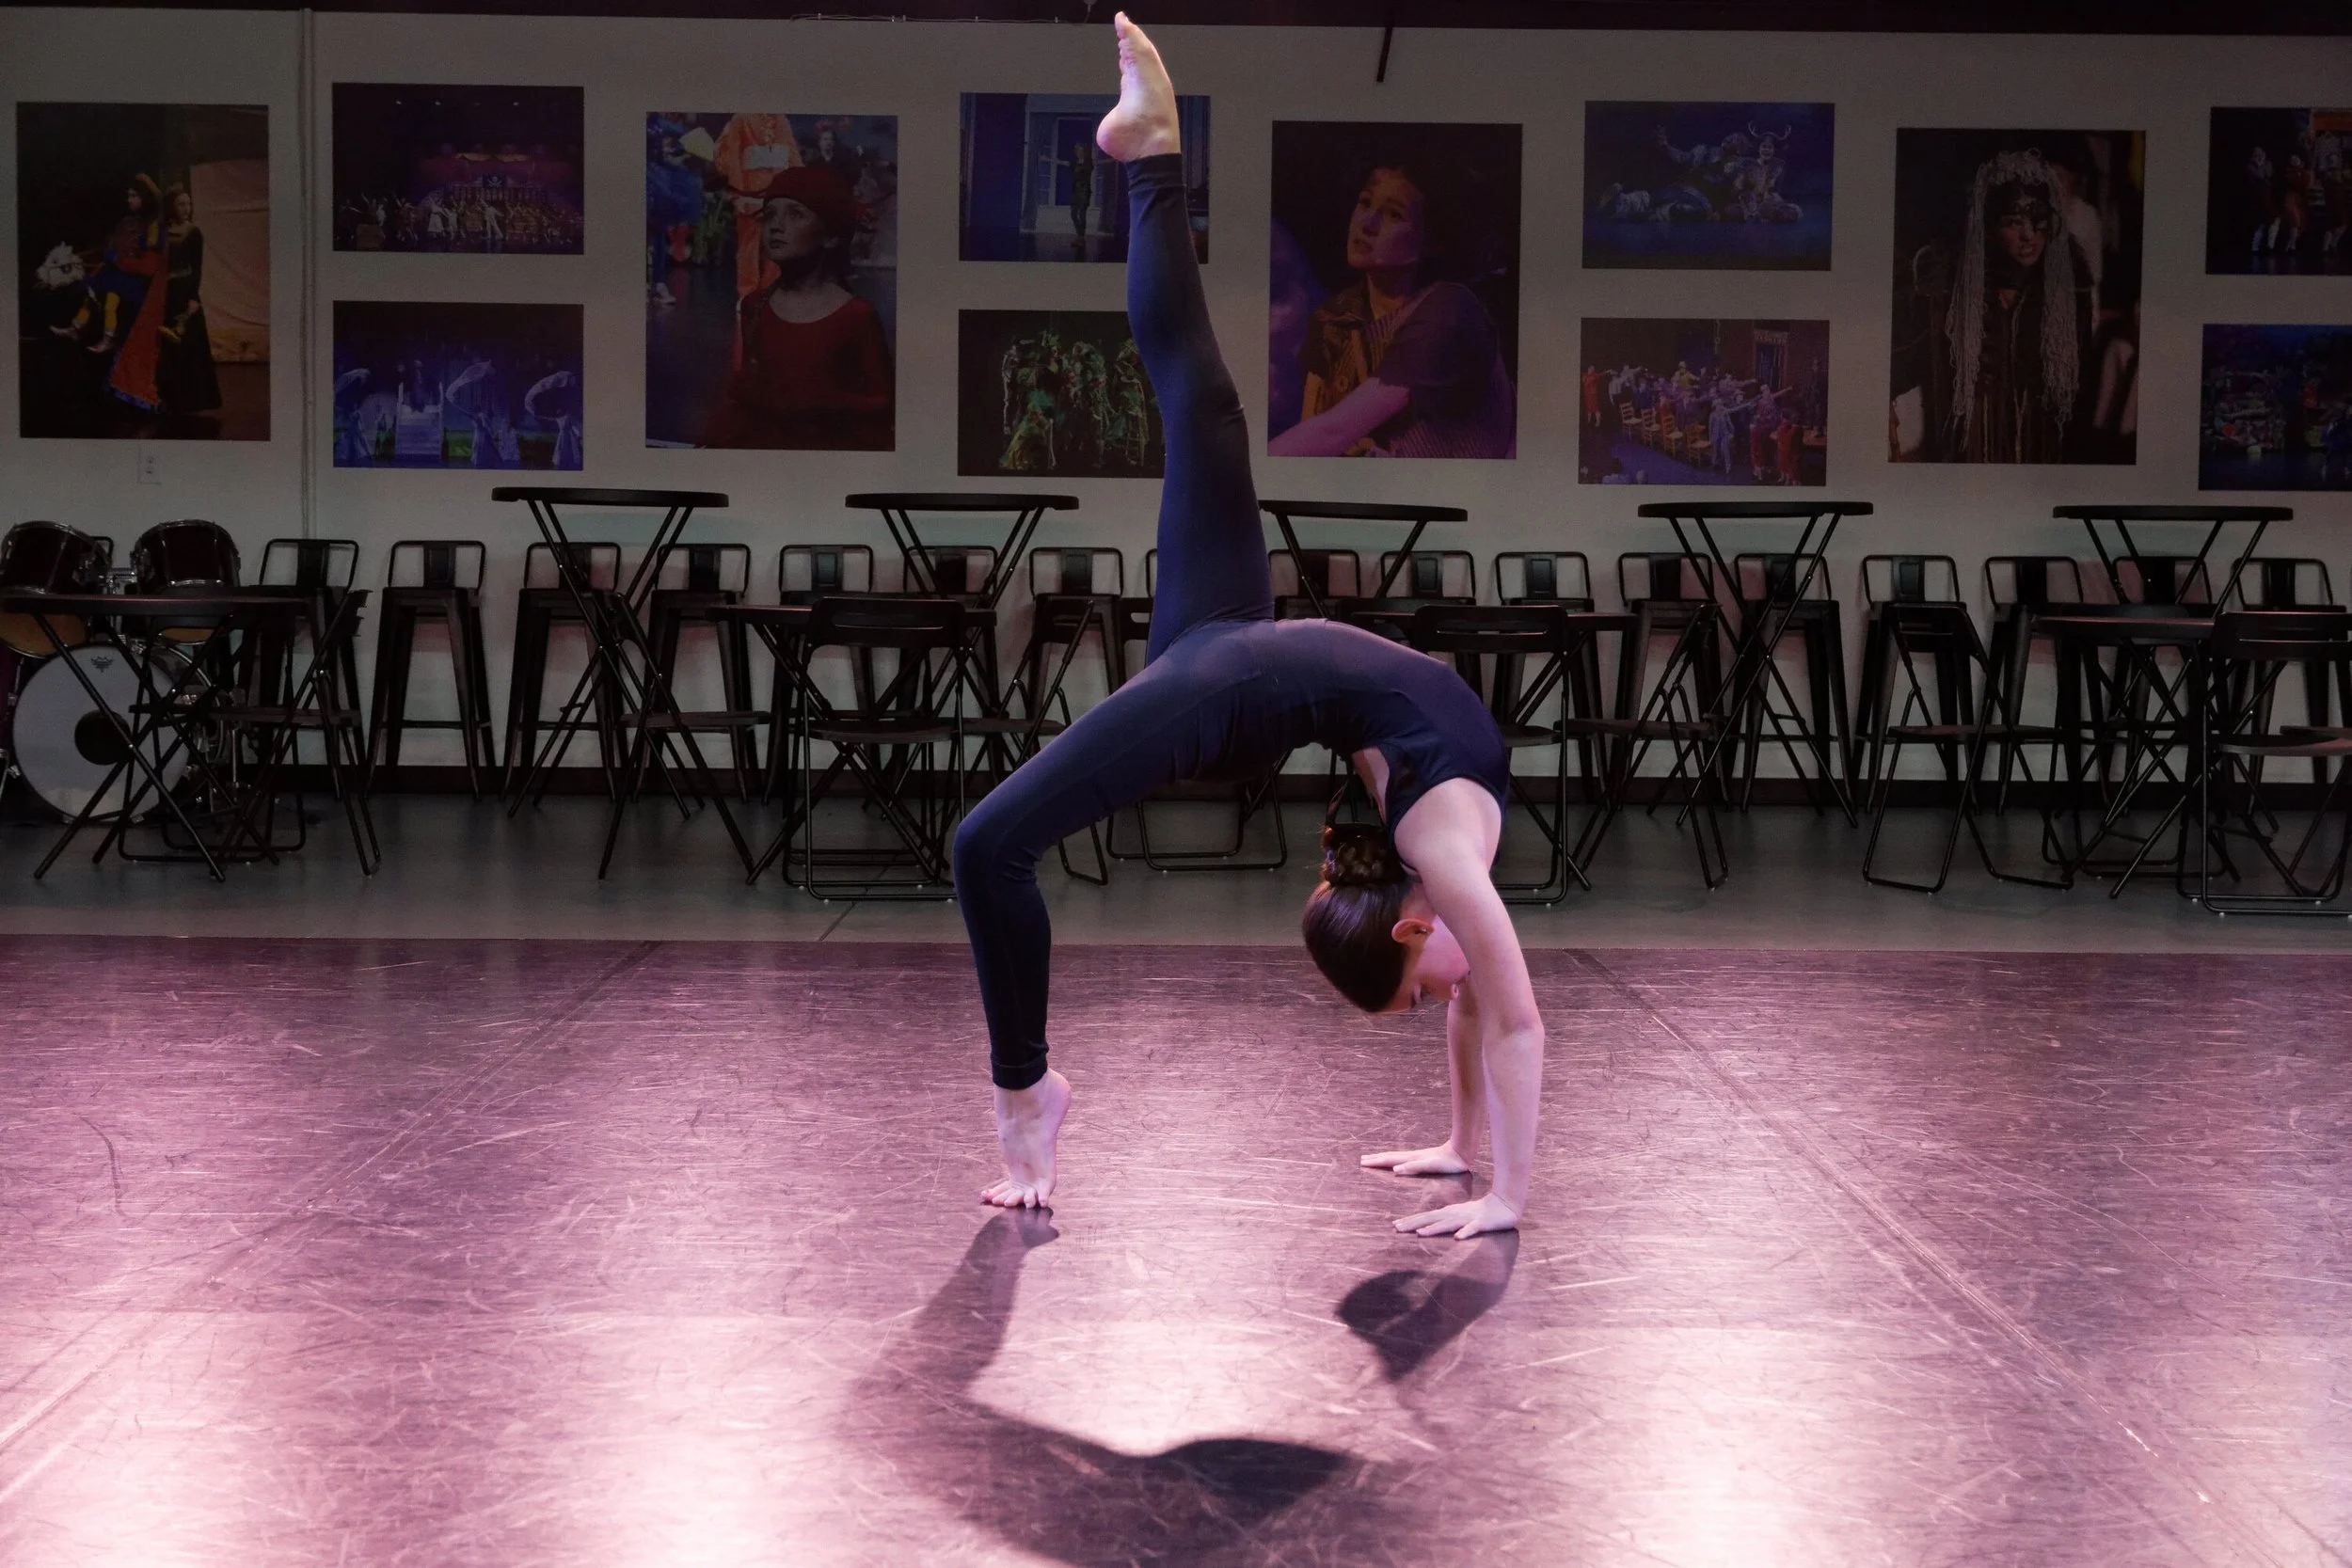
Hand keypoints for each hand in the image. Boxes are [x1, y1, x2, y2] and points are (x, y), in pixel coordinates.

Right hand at [1359, 1141, 1469, 1176]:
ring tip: (1375, 1158)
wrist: (1461, 1152)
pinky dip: (1395, 1160)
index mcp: (1411, 1159)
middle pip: (1390, 1156)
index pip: (1389, 1160)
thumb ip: (1413, 1167)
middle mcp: (1411, 1157)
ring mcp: (1417, 1157)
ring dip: (1383, 1158)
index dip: (1376, 1162)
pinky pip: (1403, 1159)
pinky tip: (1397, 1163)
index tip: (1362, 1162)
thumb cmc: (1447, 1162)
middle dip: (1376, 1158)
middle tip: (1362, 1160)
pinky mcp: (1422, 1159)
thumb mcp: (1431, 1166)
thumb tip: (1395, 1169)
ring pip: (1396, 1157)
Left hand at [1394, 1191, 1519, 1239]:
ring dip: (1434, 1228)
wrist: (1505, 1205)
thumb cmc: (1479, 1213)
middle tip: (1397, 1228)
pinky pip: (1473, 1229)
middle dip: (1414, 1224)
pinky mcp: (1482, 1223)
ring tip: (1420, 1233)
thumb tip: (1423, 1229)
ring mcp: (1468, 1219)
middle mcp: (1455, 1214)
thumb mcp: (1458, 1217)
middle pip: (1432, 1219)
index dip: (1411, 1221)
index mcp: (1449, 1213)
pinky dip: (1465, 1232)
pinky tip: (1457, 1238)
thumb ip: (1443, 1222)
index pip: (1426, 1217)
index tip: (1395, 1226)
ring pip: (1448, 1224)